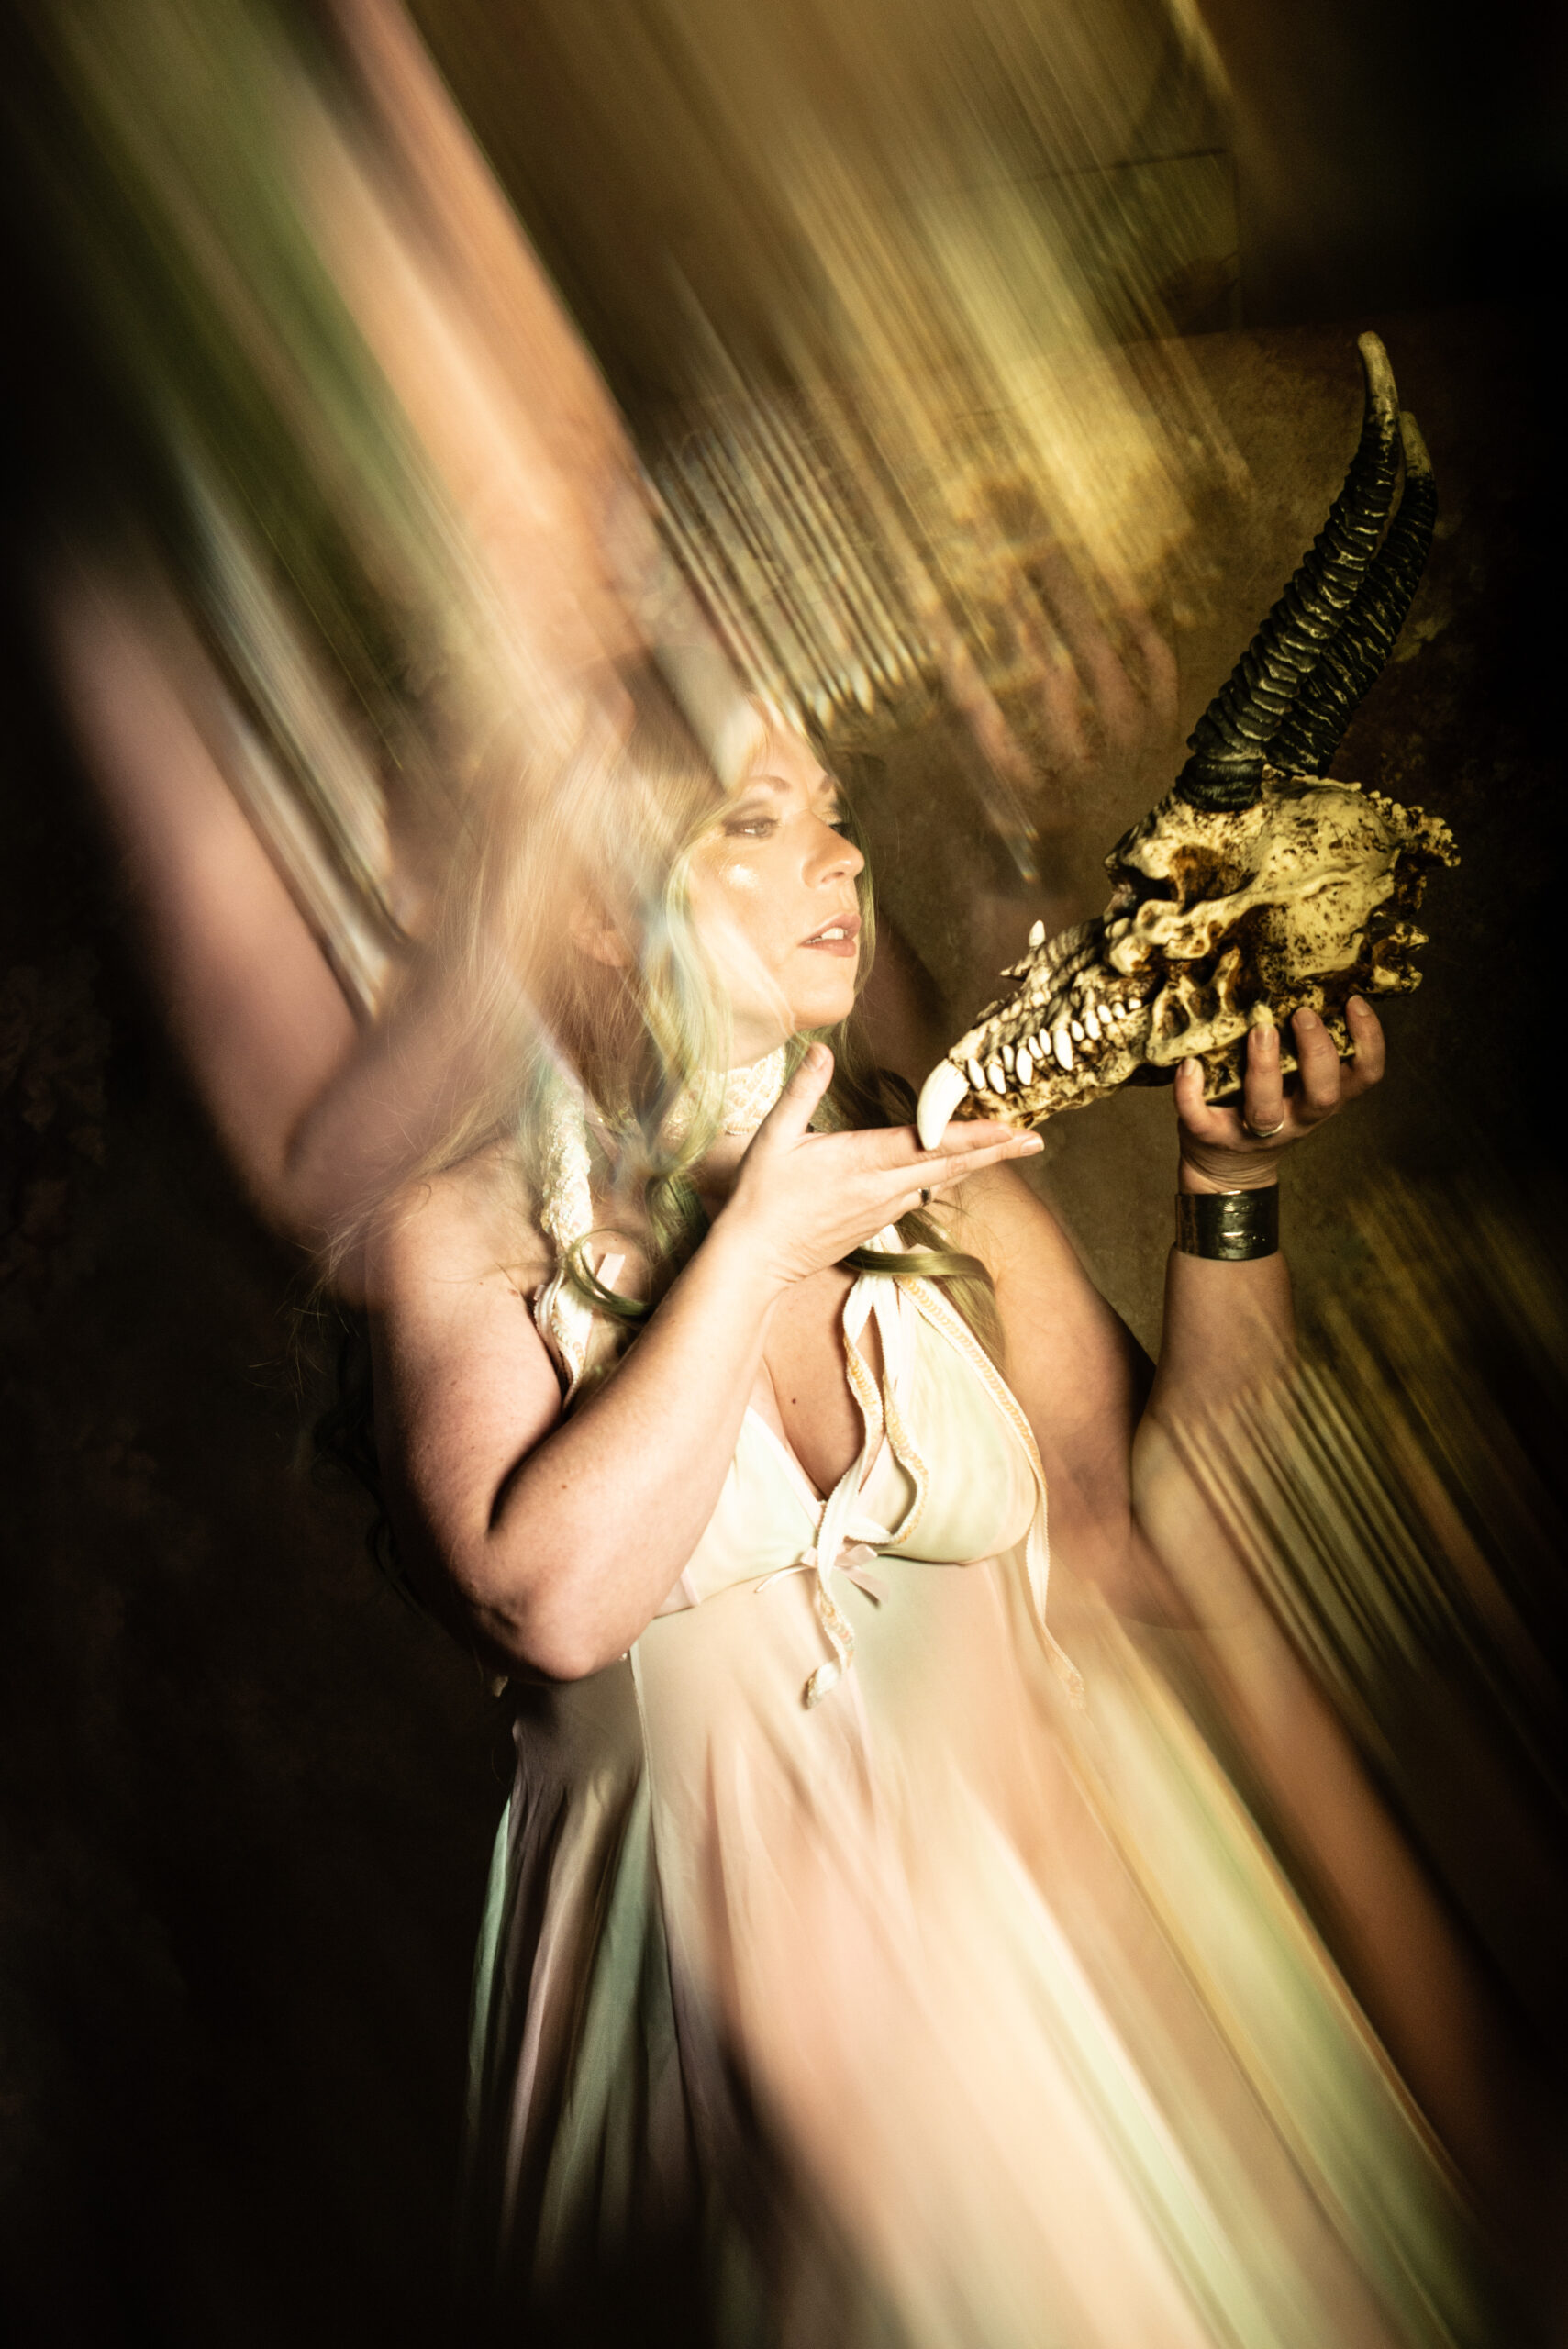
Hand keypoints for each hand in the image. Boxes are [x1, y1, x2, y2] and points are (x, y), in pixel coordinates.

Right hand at [721, 1043, 1043, 1288]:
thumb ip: (802, 1090)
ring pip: (938, 1182)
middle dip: (995, 1151)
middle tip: (1034, 1139)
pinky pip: (917, 1195)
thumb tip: (821, 1049)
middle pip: (950, 1167)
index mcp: (862, 1161)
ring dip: (974, 1164)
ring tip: (1007, 1149)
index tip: (1009, 1128)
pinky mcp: (876, 1225)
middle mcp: (882, 1188)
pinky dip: (941, 1178)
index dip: (973, 1136)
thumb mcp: (774, 1137)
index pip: (929, 1144)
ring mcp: (882, 1210)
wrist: (755, 1259)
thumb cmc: (761, 1197)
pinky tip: (952, 1169)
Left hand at [1174, 998, 1385, 1192]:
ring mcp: (1255, 1132)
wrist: (1227, 1165)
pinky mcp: (1213, 1137)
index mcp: (1322, 1098)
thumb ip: (1302, 1048)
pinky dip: (1192, 1093)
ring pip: (1266, 1110)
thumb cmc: (1265, 1105)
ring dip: (1264, 1069)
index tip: (1353, 1002)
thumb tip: (1301, 982)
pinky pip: (1202, 1119)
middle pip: (1324, 1095)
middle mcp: (1296, 1118)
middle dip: (1317, 1053)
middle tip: (1302, 1014)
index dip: (1369, 1042)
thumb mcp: (1296, 1081)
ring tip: (1259, 1031)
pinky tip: (1190, 1065)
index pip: (1365, 1076)